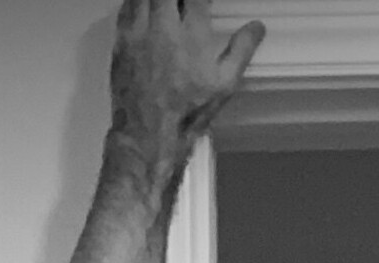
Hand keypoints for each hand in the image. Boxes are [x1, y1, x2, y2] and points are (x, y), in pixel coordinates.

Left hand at [110, 0, 265, 166]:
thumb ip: (241, 50)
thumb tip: (257, 26)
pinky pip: (127, 5)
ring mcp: (139, 29)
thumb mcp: (224, 85)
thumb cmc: (189, 111)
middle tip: (185, 6)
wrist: (148, 133)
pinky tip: (147, 8)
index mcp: (192, 34)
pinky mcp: (121, 38)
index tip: (205, 3)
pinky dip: (139, 2)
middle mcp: (164, 25)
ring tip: (168, 7)